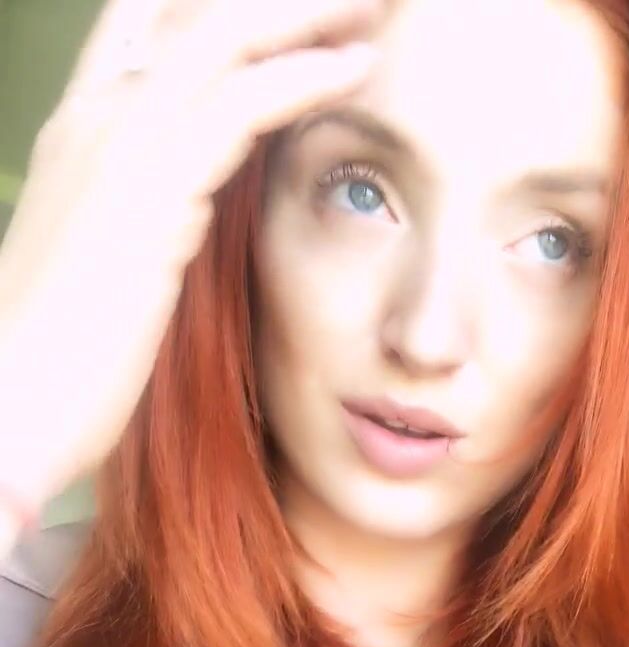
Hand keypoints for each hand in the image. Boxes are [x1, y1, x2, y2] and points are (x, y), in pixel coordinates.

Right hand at [0, 0, 379, 511]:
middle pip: (197, 9)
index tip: (295, 13)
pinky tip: (361, 63)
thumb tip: (197, 209)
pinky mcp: (148, 185)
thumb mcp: (111, 264)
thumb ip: (154, 214)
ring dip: (308, 12)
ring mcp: (116, 141)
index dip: (224, 10)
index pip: (151, 28)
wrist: (12, 407)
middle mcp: (95, 116)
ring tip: (375, 5)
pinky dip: (307, 74)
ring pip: (224, 32)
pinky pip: (242, 102)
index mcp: (82, 131)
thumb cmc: (63, 357)